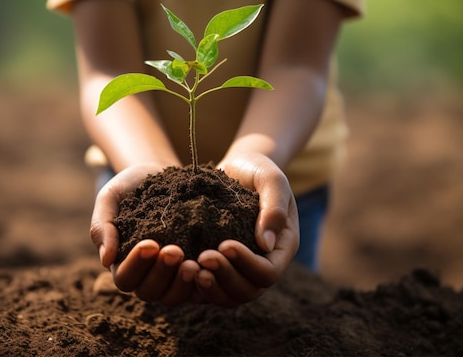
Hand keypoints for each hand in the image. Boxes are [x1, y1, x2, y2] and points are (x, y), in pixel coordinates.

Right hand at [89, 163, 200, 306]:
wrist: (160, 173)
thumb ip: (102, 225)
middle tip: (175, 250)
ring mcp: (171, 276)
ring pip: (173, 296)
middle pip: (149, 292)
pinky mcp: (193, 269)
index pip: (125, 278)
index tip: (150, 243)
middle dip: (162, 273)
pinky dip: (204, 282)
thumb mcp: (111, 198)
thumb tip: (106, 261)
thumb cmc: (131, 187)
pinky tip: (211, 264)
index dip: (136, 265)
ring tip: (194, 263)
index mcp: (122, 263)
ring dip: (182, 283)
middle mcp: (146, 275)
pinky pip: (198, 288)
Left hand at [192, 153, 298, 306]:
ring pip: (228, 296)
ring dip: (209, 287)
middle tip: (202, 257)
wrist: (238, 167)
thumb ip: (274, 207)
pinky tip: (181, 269)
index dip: (245, 264)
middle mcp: (263, 263)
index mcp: (281, 247)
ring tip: (190, 268)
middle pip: (248, 291)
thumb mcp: (271, 179)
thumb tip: (266, 244)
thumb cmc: (257, 170)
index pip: (267, 273)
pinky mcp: (220, 265)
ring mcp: (240, 268)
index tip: (224, 244)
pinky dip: (196, 285)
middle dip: (224, 277)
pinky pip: (210, 288)